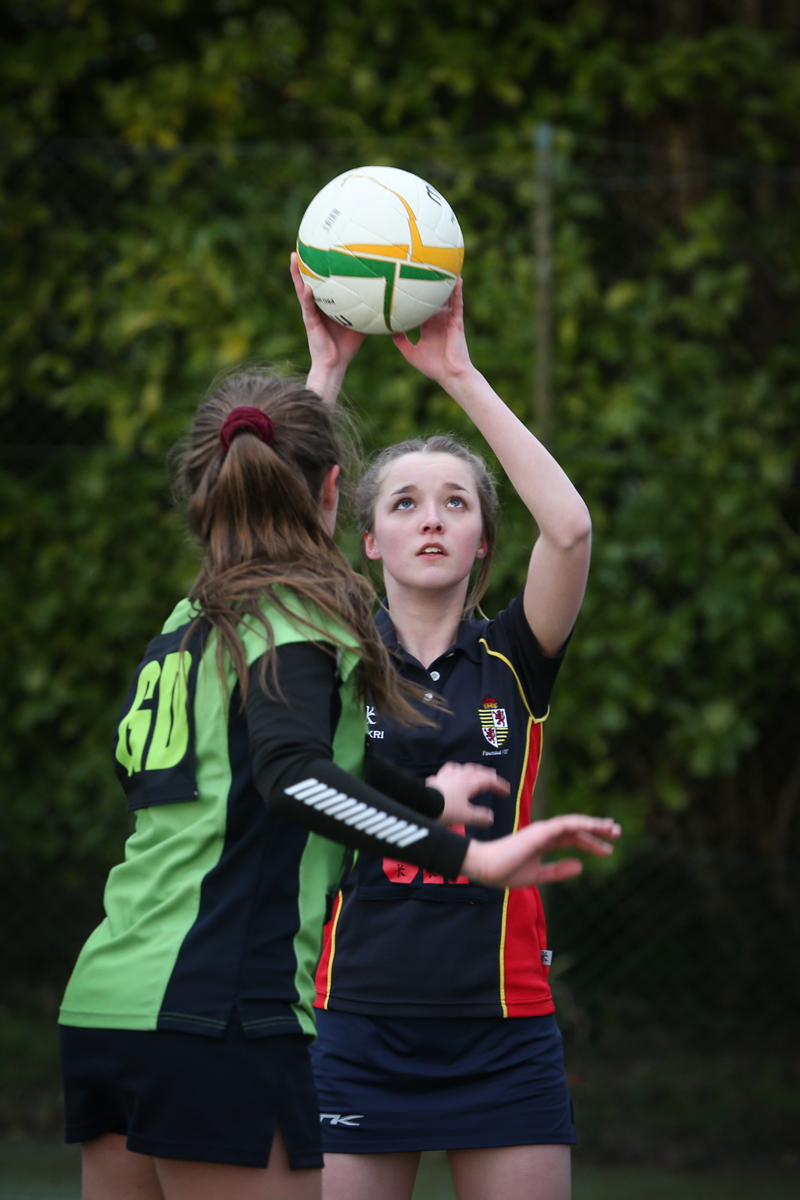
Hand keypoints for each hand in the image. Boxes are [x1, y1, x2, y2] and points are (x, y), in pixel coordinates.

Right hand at [290, 252, 365, 402]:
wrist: (336, 364)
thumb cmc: (348, 345)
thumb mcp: (362, 323)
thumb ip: (371, 310)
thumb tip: (390, 298)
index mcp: (326, 304)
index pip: (321, 280)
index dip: (318, 264)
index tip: (320, 246)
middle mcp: (315, 305)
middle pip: (307, 279)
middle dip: (304, 262)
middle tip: (303, 243)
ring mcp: (310, 312)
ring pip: (301, 288)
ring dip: (297, 274)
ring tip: (295, 257)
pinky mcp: (309, 322)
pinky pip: (307, 306)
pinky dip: (307, 296)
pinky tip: (307, 286)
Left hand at [391, 277, 472, 387]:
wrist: (449, 375)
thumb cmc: (432, 367)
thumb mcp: (410, 352)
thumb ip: (400, 340)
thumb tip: (387, 329)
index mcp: (428, 327)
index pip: (421, 308)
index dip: (415, 297)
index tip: (406, 285)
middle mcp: (438, 320)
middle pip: (434, 298)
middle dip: (430, 284)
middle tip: (423, 266)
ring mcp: (448, 320)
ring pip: (447, 297)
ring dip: (446, 283)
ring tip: (443, 264)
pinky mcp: (457, 321)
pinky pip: (458, 303)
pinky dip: (457, 291)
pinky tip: (457, 278)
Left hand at [427, 762, 504, 828]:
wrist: (422, 804)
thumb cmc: (445, 810)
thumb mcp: (466, 817)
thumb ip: (480, 817)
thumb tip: (490, 818)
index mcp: (469, 783)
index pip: (488, 780)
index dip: (498, 785)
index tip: (506, 791)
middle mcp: (458, 776)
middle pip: (475, 770)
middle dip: (486, 774)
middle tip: (493, 778)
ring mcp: (445, 776)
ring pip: (460, 768)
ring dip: (469, 770)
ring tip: (472, 774)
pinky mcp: (435, 781)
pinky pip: (445, 773)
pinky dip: (451, 774)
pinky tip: (449, 778)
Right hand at [462, 815, 621, 888]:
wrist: (487, 868)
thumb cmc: (506, 872)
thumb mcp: (539, 875)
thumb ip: (558, 870)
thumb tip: (581, 866)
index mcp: (545, 842)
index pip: (573, 839)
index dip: (591, 843)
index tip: (608, 850)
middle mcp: (546, 833)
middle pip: (577, 828)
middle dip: (598, 830)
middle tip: (618, 832)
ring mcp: (543, 830)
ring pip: (574, 823)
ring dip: (594, 825)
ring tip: (612, 829)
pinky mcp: (540, 831)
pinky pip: (565, 824)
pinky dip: (581, 824)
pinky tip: (595, 827)